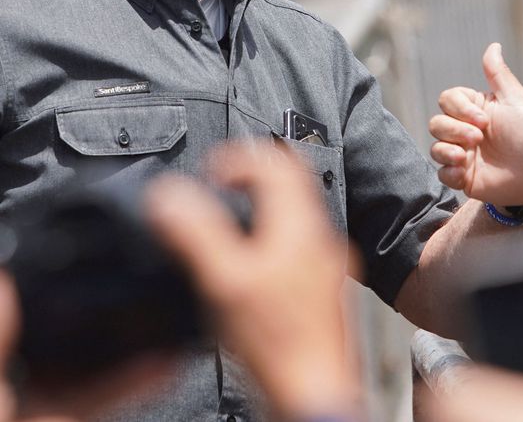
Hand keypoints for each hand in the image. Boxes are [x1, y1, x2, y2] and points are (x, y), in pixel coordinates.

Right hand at [145, 144, 357, 421]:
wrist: (313, 391)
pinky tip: (250, 268)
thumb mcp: (223, 280)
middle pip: (291, 185)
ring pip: (296, 217)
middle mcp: (322, 239)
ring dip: (263, 209)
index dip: (239, 158)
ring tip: (228, 223)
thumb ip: (196, 232)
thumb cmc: (276, 342)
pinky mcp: (324, 290)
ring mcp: (327, 265)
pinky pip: (299, 247)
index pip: (278, 164)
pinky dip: (272, 240)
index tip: (209, 172)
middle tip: (218, 187)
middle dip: (253, 179)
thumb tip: (169, 193)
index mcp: (301, 225)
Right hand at [430, 43, 522, 205]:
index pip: (447, 100)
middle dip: (455, 130)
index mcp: (475, 110)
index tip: (484, 119)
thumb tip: (493, 45)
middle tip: (480, 137)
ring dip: (447, 150)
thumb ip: (498, 73)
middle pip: (436, 123)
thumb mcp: (514, 98)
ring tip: (466, 157)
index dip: (459, 108)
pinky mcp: (463, 177)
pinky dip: (449, 171)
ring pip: (435, 148)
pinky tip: (465, 171)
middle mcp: (465, 130)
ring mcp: (463, 154)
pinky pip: (441, 173)